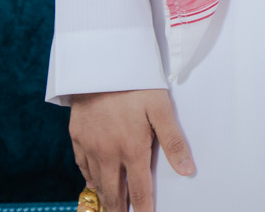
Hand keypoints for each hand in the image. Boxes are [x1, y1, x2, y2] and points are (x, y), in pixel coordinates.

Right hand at [69, 89, 193, 211]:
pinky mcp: (77, 138)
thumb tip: (187, 170)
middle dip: (118, 209)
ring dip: (104, 197)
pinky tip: (93, 183)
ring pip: (96, 182)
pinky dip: (89, 179)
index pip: (139, 190)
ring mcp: (90, 147)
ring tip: (111, 207)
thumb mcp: (161, 109)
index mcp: (132, 149)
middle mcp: (108, 154)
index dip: (143, 209)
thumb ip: (173, 141)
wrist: (99, 66)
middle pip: (113, 193)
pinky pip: (82, 167)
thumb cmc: (135, 85)